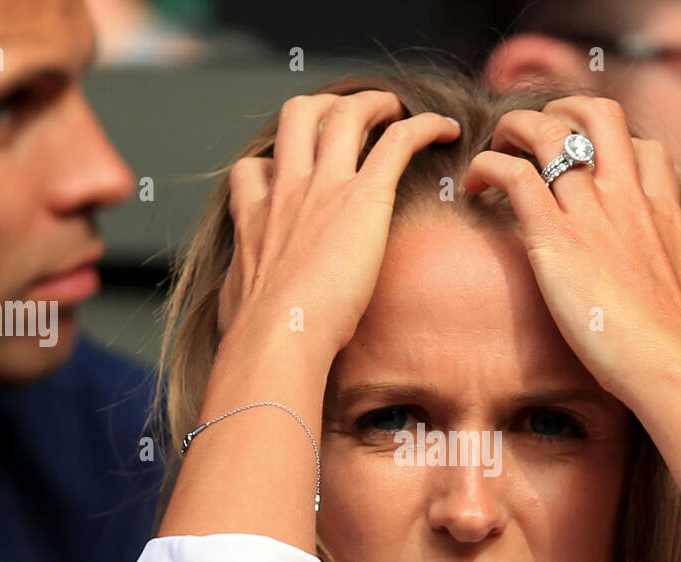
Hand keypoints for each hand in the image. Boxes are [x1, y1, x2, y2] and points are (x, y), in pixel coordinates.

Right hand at [219, 91, 460, 359]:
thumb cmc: (258, 339)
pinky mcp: (363, 197)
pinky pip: (398, 140)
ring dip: (375, 104)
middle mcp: (287, 190)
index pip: (255, 170)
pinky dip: (424, 126)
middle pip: (298, 116)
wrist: (279, 336)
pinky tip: (445, 129)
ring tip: (398, 111)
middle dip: (327, 106)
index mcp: (255, 218)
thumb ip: (245, 299)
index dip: (274, 165)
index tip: (295, 177)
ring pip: (346, 113)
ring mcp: (324, 187)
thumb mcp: (235, 309)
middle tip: (353, 118)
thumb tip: (246, 321)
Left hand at [461, 96, 680, 404]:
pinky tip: (473, 186)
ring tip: (495, 152)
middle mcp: (628, 198)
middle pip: (599, 113)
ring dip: (513, 129)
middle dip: (561, 110)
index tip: (583, 166)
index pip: (642, 147)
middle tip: (535, 139)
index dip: (609, 145)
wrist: (676, 367)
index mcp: (663, 213)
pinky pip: (513, 174)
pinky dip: (485, 166)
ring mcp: (592, 213)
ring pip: (548, 130)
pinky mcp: (555, 238)